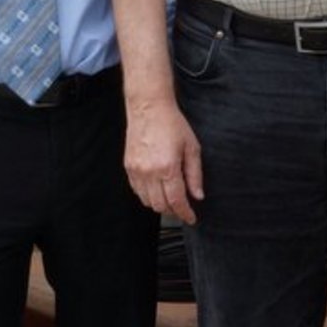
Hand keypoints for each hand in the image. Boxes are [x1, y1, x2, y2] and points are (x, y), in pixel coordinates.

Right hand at [124, 100, 203, 223]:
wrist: (149, 107)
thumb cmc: (172, 124)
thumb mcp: (192, 147)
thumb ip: (195, 174)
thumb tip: (197, 196)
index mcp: (168, 167)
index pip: (176, 201)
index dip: (185, 214)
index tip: (191, 218)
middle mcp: (150, 172)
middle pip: (161, 205)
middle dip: (174, 211)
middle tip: (183, 209)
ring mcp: (137, 170)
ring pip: (147, 201)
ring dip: (160, 204)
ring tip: (170, 198)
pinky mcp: (128, 167)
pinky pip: (137, 191)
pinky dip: (147, 196)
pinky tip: (156, 190)